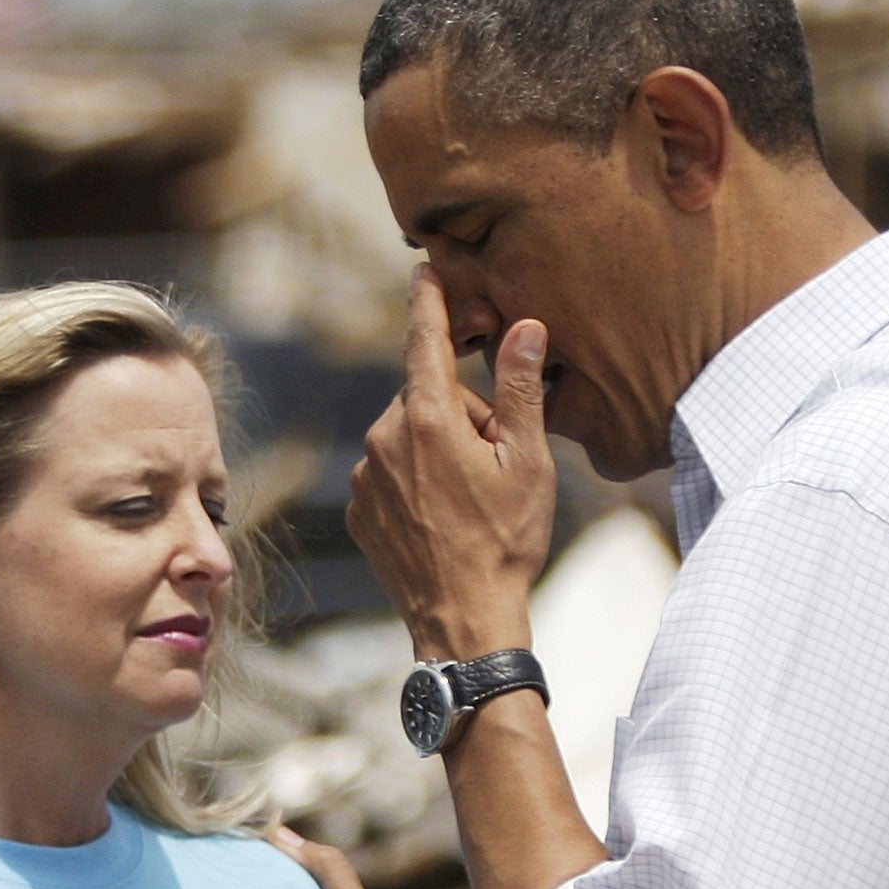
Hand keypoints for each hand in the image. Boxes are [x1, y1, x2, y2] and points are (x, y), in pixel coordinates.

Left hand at [347, 265, 555, 659]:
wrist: (464, 620)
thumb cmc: (505, 541)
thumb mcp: (527, 462)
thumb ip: (519, 388)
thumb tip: (524, 326)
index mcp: (427, 417)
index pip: (426, 339)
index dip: (430, 301)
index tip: (424, 269)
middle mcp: (385, 436)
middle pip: (429, 398)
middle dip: (462, 418)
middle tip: (495, 468)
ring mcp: (367, 474)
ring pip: (410, 436)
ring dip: (439, 453)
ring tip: (470, 502)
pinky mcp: (360, 507)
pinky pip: (391, 472)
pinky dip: (417, 483)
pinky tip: (443, 520)